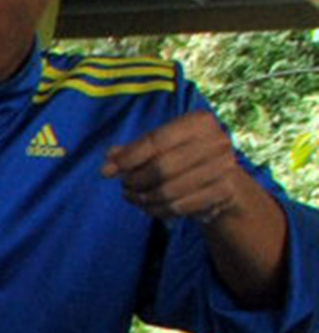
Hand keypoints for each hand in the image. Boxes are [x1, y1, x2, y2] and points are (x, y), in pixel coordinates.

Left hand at [105, 110, 267, 227]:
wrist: (225, 178)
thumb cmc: (184, 156)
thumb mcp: (160, 146)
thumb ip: (133, 151)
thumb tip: (108, 163)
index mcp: (200, 122)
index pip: (156, 141)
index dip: (128, 158)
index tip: (107, 171)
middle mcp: (217, 141)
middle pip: (162, 168)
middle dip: (135, 180)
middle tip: (124, 186)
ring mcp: (224, 167)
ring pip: (169, 191)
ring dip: (143, 198)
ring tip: (132, 196)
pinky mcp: (224, 191)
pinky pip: (180, 207)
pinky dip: (158, 210)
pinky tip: (149, 206)